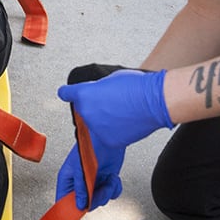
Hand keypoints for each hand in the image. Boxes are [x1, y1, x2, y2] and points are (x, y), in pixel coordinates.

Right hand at [55, 139, 124, 219]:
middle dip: (96, 198)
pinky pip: (111, 194)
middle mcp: (80, 183)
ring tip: (109, 178)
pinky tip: (113, 177)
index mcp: (68, 179)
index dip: (68, 214)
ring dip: (107, 191)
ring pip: (100, 200)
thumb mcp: (80, 169)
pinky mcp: (105, 181)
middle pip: (86, 204)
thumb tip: (80, 206)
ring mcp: (93, 183)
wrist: (108, 138)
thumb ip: (80, 188)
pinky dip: (114, 188)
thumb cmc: (89, 148)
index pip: (64, 201)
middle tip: (101, 189)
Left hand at [57, 69, 172, 149]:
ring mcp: (97, 128)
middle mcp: (87, 112)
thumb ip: (98, 89)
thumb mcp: (111, 79)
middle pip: (84, 111)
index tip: (64, 93)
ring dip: (104, 120)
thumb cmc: (137, 87)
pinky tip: (125, 122)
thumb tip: (97, 94)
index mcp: (85, 94)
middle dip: (94, 107)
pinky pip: (107, 135)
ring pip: (96, 125)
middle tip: (112, 103)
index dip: (67, 93)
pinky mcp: (108, 140)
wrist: (155, 102)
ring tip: (122, 112)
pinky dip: (114, 131)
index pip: (67, 93)